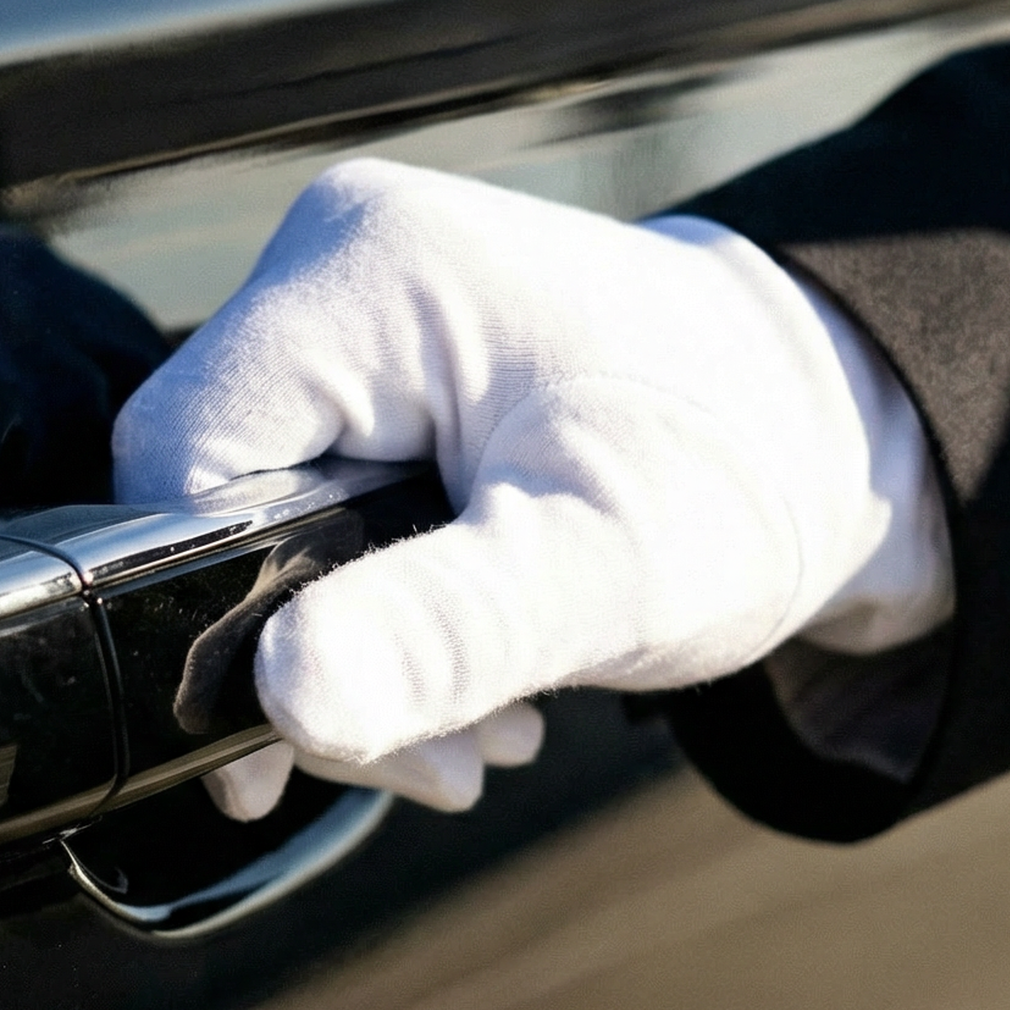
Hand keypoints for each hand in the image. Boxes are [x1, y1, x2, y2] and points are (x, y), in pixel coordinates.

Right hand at [115, 159, 949, 816]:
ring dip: (352, 648)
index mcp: (365, 272)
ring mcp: (352, 304)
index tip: (297, 750)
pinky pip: (312, 501)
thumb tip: (290, 701)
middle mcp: (336, 258)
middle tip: (446, 750)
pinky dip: (375, 605)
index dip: (217, 624)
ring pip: (260, 515)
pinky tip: (469, 666)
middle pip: (214, 497)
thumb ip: (449, 630)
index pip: (183, 462)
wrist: (826, 433)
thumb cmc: (740, 472)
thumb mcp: (609, 568)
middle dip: (310, 655)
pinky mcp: (376, 363)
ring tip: (484, 721)